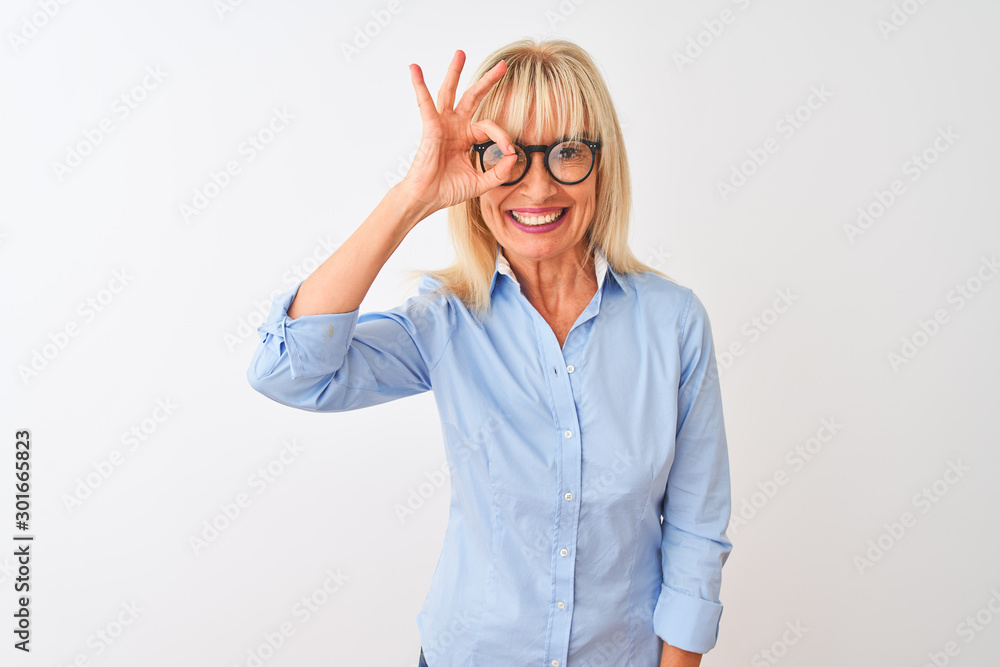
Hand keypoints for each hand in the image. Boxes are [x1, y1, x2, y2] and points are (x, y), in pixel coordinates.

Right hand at [398, 49, 518, 215]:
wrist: (427, 200)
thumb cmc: (447, 190)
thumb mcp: (481, 182)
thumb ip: (499, 172)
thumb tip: (514, 156)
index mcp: (465, 137)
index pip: (489, 126)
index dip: (502, 136)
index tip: (509, 151)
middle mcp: (454, 127)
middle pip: (472, 97)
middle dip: (487, 81)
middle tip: (502, 65)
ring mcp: (442, 125)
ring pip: (449, 93)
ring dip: (455, 72)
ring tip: (460, 53)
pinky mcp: (430, 128)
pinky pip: (425, 104)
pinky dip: (420, 86)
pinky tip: (414, 69)